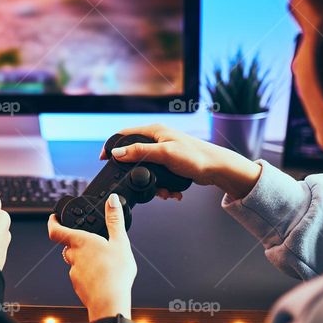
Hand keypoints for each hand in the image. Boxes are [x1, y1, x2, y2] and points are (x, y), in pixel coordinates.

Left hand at [49, 193, 135, 320]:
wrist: (109, 303)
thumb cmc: (114, 273)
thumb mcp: (120, 242)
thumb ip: (114, 220)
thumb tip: (112, 199)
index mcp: (80, 242)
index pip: (56, 230)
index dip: (52, 222)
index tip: (54, 217)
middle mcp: (73, 256)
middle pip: (68, 246)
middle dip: (76, 242)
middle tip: (91, 240)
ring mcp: (74, 273)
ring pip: (75, 261)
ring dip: (84, 259)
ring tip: (102, 261)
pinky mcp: (79, 286)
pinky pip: (81, 276)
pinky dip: (89, 274)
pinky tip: (102, 277)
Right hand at [103, 124, 261, 199]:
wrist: (217, 168)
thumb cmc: (196, 156)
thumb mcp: (164, 153)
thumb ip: (139, 152)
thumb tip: (117, 153)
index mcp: (154, 131)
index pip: (124, 134)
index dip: (112, 146)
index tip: (104, 159)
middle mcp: (158, 139)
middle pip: (134, 154)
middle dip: (136, 172)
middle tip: (139, 184)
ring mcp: (164, 152)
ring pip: (146, 169)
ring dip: (152, 184)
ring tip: (163, 191)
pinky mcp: (170, 164)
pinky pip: (158, 176)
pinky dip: (162, 186)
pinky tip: (171, 192)